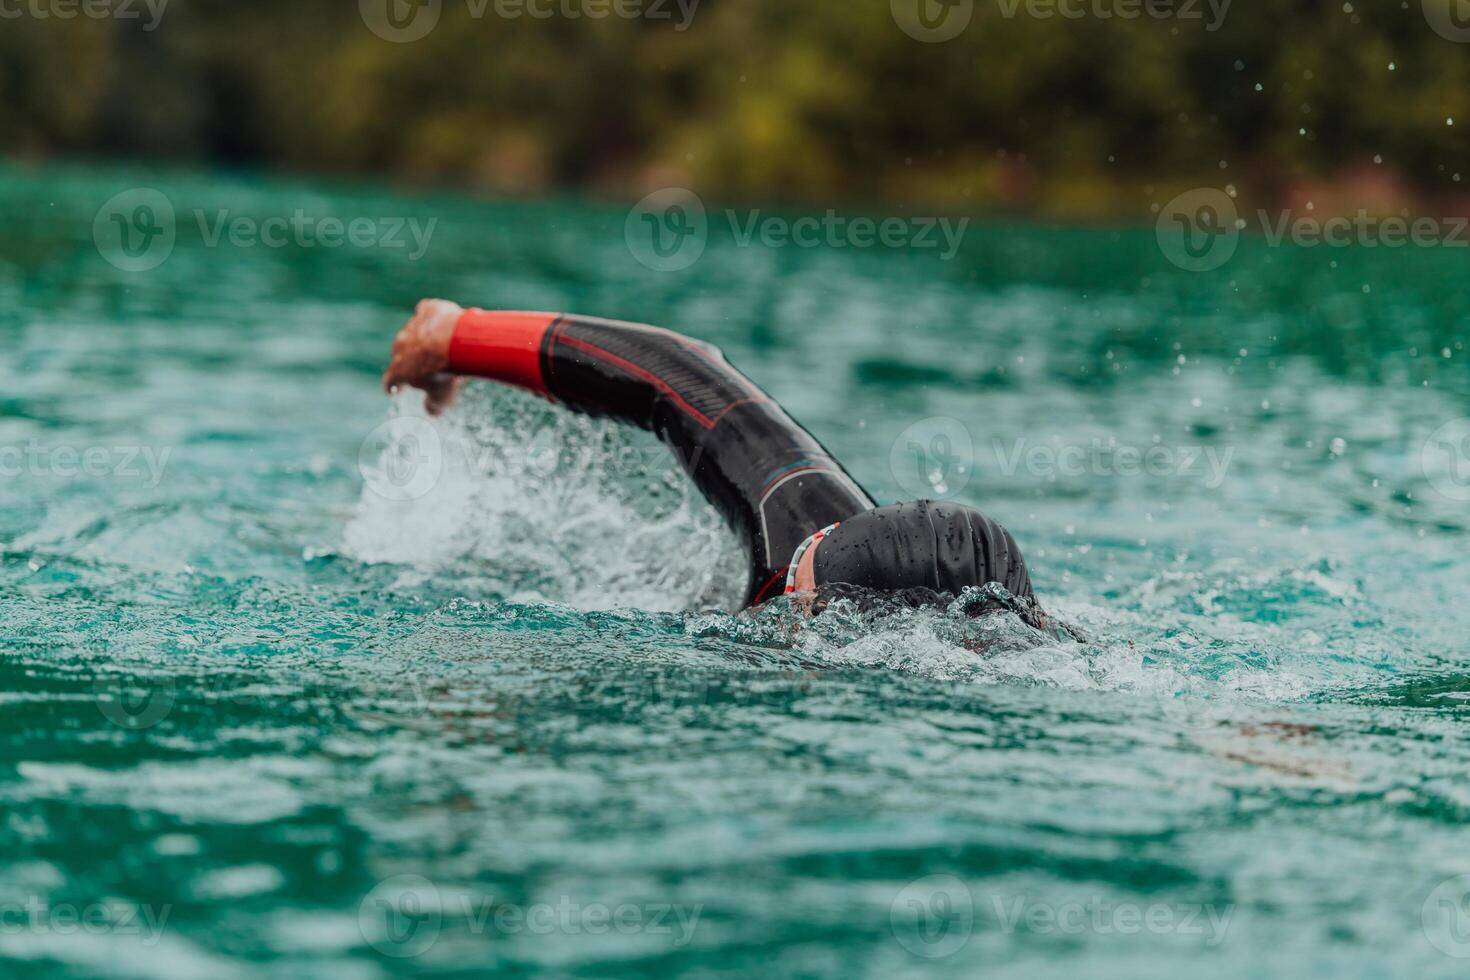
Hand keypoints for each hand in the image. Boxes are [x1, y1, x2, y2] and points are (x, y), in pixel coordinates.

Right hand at [382, 298, 465, 415]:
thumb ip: (434, 405)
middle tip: (425, 364)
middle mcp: (400, 346)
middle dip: (411, 359)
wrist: (453, 340)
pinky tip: (443, 319)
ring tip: (441, 343)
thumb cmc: (445, 373)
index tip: (394, 389)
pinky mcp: (426, 310)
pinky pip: (426, 311)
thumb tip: (432, 411)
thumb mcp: (441, 396)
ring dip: (424, 337)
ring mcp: (412, 326)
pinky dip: (432, 316)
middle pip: (402, 353)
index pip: (390, 381)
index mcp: (399, 369)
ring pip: (415, 332)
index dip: (393, 385)